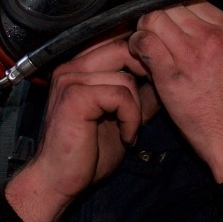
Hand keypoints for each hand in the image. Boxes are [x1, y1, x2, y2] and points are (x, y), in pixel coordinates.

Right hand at [5, 37, 144, 221]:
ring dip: (137, 107)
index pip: (115, 40)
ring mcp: (70, 80)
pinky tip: (126, 135)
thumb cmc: (87, 153)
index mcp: (78, 67)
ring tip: (130, 129)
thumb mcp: (121, 118)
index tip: (151, 83)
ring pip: (125, 77)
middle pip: (123, 48)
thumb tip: (163, 80)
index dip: (140, 57)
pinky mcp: (75, 97)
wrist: (59, 181)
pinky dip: (131, 117)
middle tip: (147, 104)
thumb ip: (138, 96)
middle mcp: (71, 67)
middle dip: (144, 76)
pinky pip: (120, 95)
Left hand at [126, 1, 222, 182]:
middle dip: (158, 15)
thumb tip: (198, 21)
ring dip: (144, 27)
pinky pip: (145, 42)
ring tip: (145, 42)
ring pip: (155, 18)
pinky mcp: (170, 73)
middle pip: (171, 5)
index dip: (175, 7)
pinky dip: (137, 43)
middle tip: (153, 29)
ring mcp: (190, 54)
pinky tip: (139, 53)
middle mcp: (210, 36)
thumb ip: (222, 35)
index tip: (168, 17)